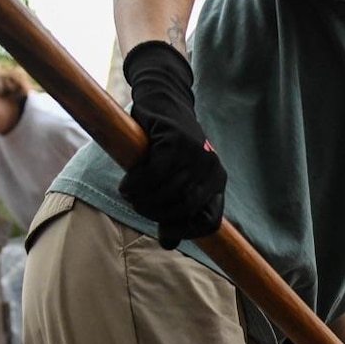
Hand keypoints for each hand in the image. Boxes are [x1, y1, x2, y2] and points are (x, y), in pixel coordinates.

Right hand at [118, 41, 225, 248]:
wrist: (163, 99)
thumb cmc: (166, 146)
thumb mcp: (176, 178)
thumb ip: (175, 208)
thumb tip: (169, 245)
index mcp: (216, 182)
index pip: (210, 222)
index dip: (186, 232)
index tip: (164, 231)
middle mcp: (212, 169)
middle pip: (183, 208)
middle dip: (156, 214)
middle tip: (138, 207)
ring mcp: (196, 153)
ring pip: (167, 192)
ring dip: (142, 200)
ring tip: (129, 196)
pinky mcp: (176, 139)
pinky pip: (154, 173)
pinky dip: (137, 183)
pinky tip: (127, 184)